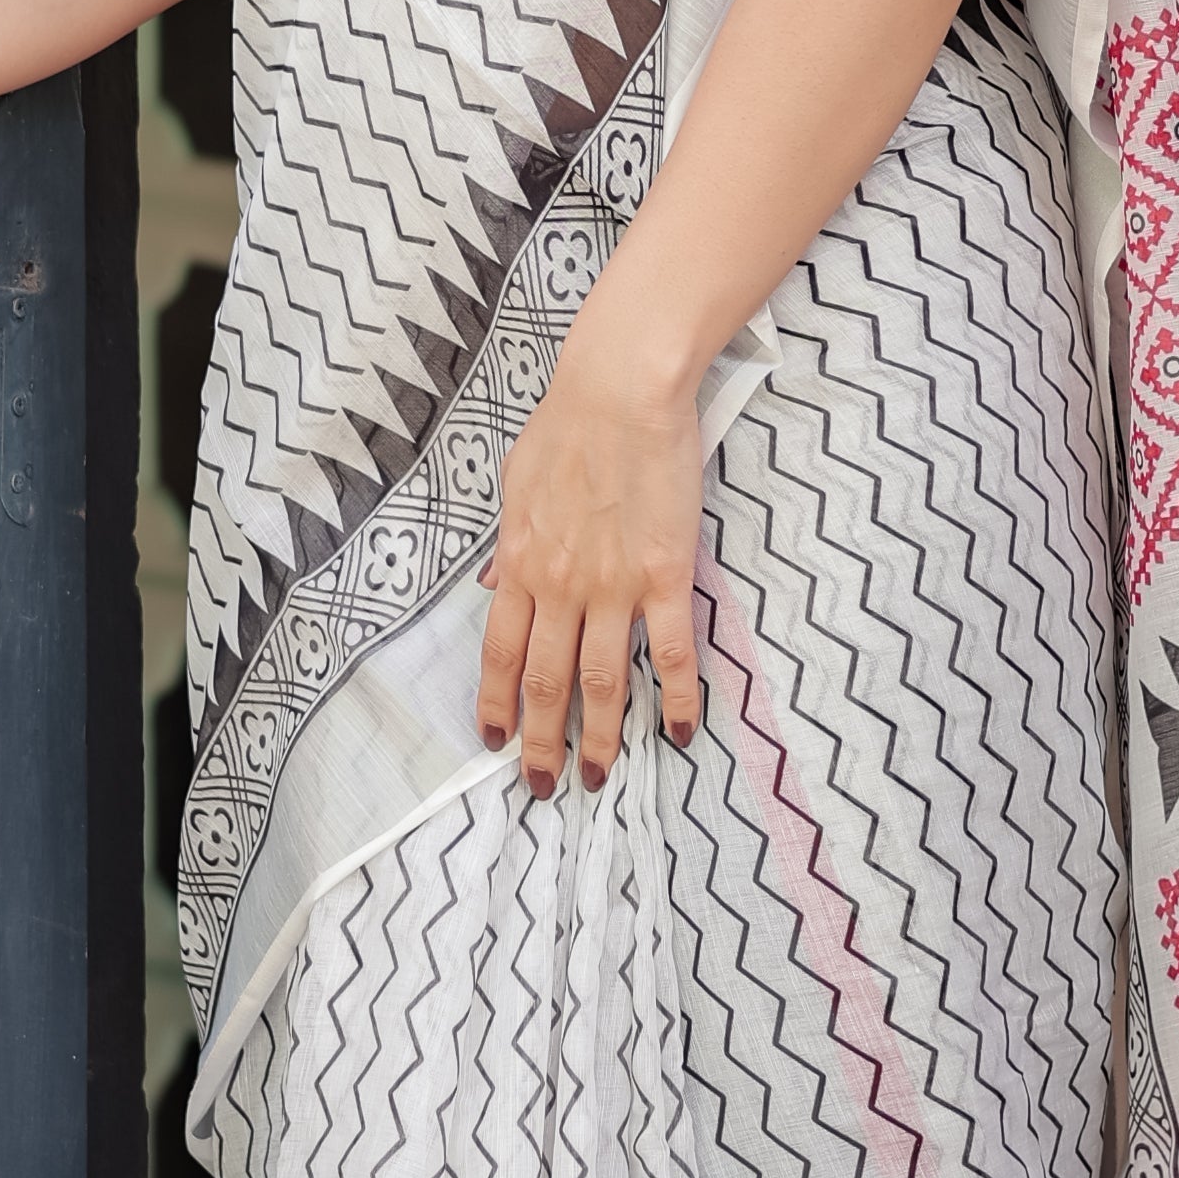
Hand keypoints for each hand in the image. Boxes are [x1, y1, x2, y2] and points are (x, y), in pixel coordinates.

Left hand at [476, 320, 703, 794]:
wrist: (620, 392)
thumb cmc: (568, 426)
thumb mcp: (515, 486)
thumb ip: (510, 543)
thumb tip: (497, 580)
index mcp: (520, 564)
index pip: (499, 653)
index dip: (495, 705)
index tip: (495, 741)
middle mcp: (561, 586)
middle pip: (546, 681)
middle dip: (543, 742)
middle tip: (545, 785)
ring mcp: (613, 586)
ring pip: (604, 680)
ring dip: (602, 736)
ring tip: (601, 776)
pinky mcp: (665, 576)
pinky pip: (672, 651)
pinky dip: (680, 696)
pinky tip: (684, 730)